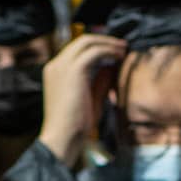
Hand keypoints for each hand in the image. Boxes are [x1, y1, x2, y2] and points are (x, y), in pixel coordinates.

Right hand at [38, 32, 126, 169]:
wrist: (62, 139)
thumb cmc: (76, 127)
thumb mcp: (90, 100)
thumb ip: (99, 82)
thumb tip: (111, 66)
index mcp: (56, 72)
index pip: (76, 51)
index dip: (96, 48)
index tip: (114, 52)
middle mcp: (56, 65)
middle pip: (81, 41)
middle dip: (104, 40)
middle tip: (122, 46)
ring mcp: (62, 66)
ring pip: (87, 42)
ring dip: (108, 43)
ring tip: (124, 49)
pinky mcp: (73, 70)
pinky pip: (94, 52)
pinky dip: (109, 51)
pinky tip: (120, 57)